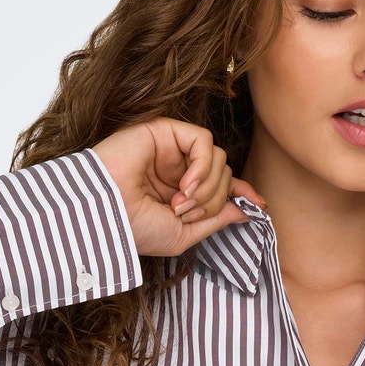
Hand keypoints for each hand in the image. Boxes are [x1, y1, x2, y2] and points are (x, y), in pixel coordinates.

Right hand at [91, 118, 266, 257]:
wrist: (104, 216)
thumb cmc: (134, 230)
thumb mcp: (183, 235)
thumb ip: (216, 219)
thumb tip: (247, 209)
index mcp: (180, 192)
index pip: (221, 185)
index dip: (242, 192)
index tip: (260, 206)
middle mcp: (177, 169)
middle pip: (223, 174)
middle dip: (215, 199)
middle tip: (188, 213)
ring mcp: (171, 149)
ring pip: (218, 158)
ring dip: (208, 187)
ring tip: (182, 203)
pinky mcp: (164, 131)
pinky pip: (204, 141)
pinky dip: (203, 166)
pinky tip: (186, 184)